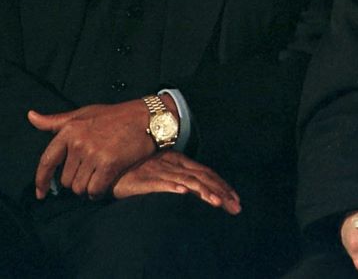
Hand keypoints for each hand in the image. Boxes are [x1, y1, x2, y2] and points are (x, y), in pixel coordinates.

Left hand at [28, 100, 156, 199]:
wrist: (148, 118)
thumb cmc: (115, 116)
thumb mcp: (84, 113)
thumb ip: (56, 120)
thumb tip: (31, 116)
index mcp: (69, 130)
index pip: (46, 161)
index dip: (41, 180)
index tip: (41, 193)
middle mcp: (79, 142)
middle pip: (65, 179)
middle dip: (75, 181)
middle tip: (89, 175)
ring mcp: (94, 154)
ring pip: (79, 187)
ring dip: (87, 188)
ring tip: (97, 178)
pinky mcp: (110, 164)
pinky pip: (95, 189)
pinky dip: (98, 192)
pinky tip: (104, 186)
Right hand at [112, 151, 241, 214]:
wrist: (111, 164)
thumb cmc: (136, 169)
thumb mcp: (162, 170)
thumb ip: (178, 176)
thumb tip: (194, 189)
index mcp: (180, 161)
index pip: (206, 173)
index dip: (222, 185)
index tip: (235, 198)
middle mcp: (173, 164)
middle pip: (202, 177)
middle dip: (221, 192)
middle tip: (235, 207)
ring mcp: (159, 170)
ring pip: (186, 181)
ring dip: (203, 191)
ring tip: (216, 202)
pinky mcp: (143, 178)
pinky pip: (159, 183)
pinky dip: (172, 186)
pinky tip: (182, 192)